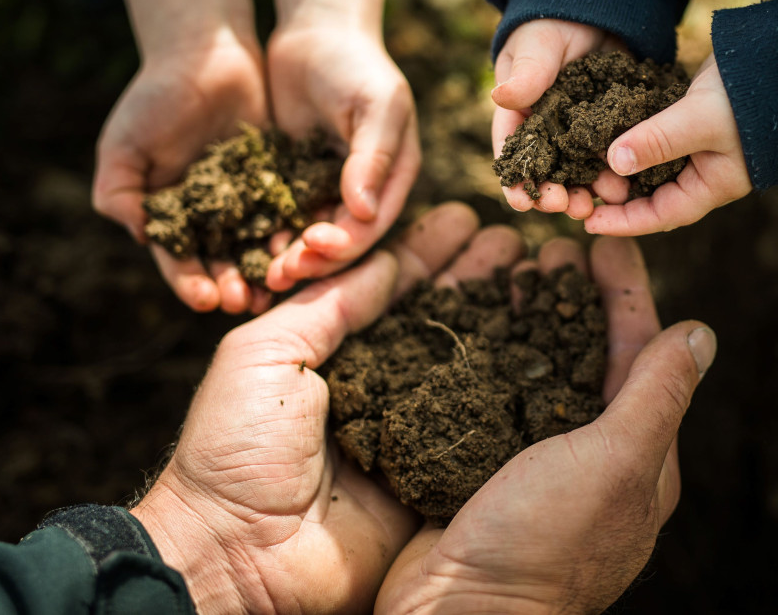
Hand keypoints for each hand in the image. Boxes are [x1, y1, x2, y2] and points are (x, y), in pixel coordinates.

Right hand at [94, 30, 269, 314]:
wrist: (205, 51)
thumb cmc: (154, 97)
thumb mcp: (124, 144)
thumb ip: (120, 193)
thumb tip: (140, 236)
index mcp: (171, 214)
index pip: (180, 260)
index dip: (190, 281)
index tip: (205, 300)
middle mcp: (211, 214)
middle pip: (222, 260)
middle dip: (232, 284)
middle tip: (245, 302)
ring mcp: (247, 198)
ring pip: (258, 243)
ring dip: (265, 267)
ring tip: (277, 285)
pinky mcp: (280, 178)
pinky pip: (289, 211)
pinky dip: (294, 230)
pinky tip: (302, 246)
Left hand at [129, 202, 532, 614]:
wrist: (237, 560)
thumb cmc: (233, 451)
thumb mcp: (264, 355)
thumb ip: (328, 305)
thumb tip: (384, 261)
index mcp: (330, 354)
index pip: (387, 289)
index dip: (426, 253)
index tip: (465, 217)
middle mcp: (375, 388)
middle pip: (435, 321)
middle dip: (475, 277)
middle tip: (516, 238)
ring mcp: (408, 434)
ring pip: (465, 367)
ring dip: (502, 321)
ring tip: (539, 276)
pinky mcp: (434, 479)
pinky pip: (479, 430)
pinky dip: (512, 391)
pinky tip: (545, 351)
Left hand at [265, 0, 417, 291]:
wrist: (316, 30)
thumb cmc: (356, 62)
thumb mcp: (376, 103)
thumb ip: (374, 156)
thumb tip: (365, 211)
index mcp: (393, 178)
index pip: (372, 225)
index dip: (345, 244)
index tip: (313, 249)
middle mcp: (363, 191)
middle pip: (340, 239)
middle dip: (311, 261)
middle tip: (279, 276)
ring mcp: (326, 187)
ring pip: (308, 234)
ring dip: (286, 256)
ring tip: (259, 276)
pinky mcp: (293, 180)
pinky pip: (279, 214)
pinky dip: (264, 232)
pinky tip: (241, 248)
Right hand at [375, 236, 716, 613]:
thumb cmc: (545, 543)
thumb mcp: (617, 462)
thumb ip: (658, 395)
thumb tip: (704, 334)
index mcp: (638, 456)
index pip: (642, 354)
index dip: (626, 293)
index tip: (607, 241)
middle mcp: (592, 457)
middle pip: (590, 356)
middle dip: (577, 296)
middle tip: (555, 243)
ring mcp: (537, 463)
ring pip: (541, 371)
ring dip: (534, 317)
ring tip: (517, 270)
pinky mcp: (485, 468)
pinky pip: (496, 396)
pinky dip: (492, 354)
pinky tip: (476, 324)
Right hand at [491, 19, 628, 218]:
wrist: (600, 9)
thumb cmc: (555, 23)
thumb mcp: (538, 44)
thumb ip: (527, 72)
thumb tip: (501, 95)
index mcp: (520, 113)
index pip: (512, 152)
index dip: (515, 180)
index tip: (522, 202)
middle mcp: (548, 130)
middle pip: (548, 171)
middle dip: (555, 193)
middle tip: (566, 207)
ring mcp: (580, 132)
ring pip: (581, 170)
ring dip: (588, 190)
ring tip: (599, 203)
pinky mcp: (610, 127)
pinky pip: (613, 154)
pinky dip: (618, 171)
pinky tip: (627, 187)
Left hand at [585, 53, 751, 234]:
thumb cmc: (751, 97)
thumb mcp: (701, 122)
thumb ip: (659, 141)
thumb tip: (614, 163)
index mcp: (710, 185)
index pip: (660, 215)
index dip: (623, 221)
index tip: (588, 222)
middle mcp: (700, 170)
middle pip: (648, 192)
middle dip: (615, 190)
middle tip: (578, 182)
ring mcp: (695, 144)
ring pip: (647, 162)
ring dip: (618, 160)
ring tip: (584, 154)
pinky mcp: (687, 118)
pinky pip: (651, 134)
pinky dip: (628, 133)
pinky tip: (602, 127)